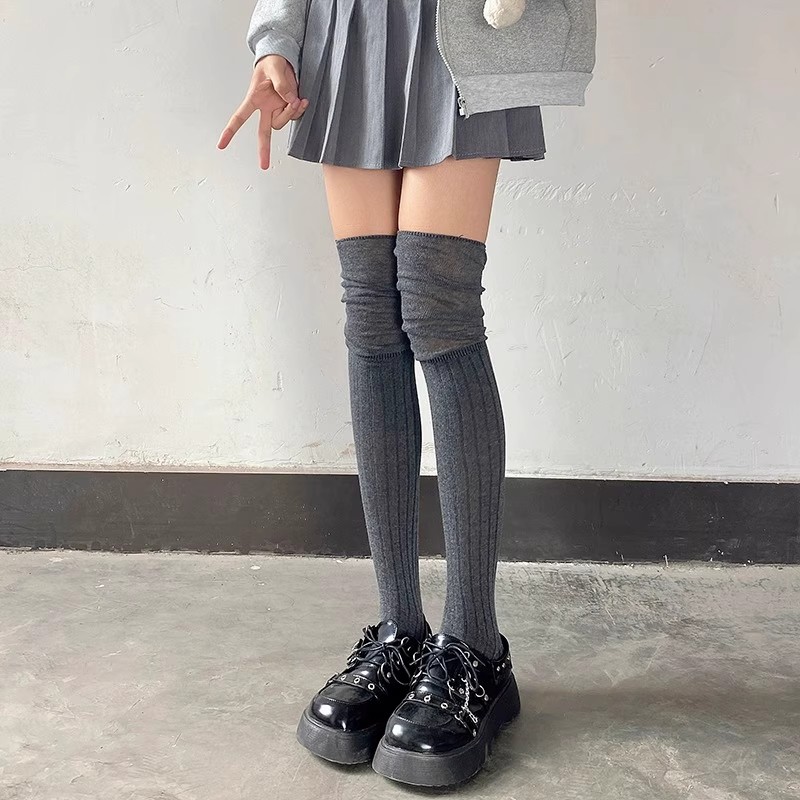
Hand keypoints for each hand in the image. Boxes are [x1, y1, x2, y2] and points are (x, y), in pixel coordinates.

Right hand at [217, 55, 308, 169]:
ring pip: (282, 123)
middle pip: (262, 132)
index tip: (221, 145)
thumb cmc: (273, 61)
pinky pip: (294, 116)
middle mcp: (264, 108)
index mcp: (254, 98)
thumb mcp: (275, 67)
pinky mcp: (287, 108)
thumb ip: (282, 83)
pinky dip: (299, 110)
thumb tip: (290, 100)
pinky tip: (303, 100)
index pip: (240, 117)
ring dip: (290, 113)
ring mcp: (276, 109)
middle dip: (263, 149)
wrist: (284, 58)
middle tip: (263, 166)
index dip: (230, 131)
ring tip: (297, 98)